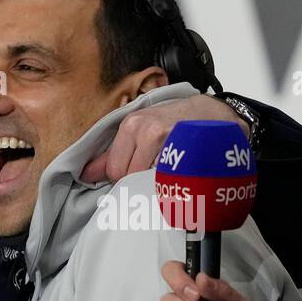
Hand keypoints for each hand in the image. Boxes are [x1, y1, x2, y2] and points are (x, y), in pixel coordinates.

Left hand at [81, 94, 250, 183]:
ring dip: (153, 184)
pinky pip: (166, 181)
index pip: (112, 170)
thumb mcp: (142, 129)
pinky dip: (170, 184)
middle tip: (154, 173)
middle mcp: (143, 130)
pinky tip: (179, 174)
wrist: (214, 115)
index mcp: (130, 125)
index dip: (122, 179)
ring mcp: (163, 140)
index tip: (135, 176)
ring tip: (167, 172)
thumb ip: (113, 153)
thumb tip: (87, 173)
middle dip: (136, 183)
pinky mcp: (182, 151)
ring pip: (144, 181)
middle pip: (126, 177)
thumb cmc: (177, 122)